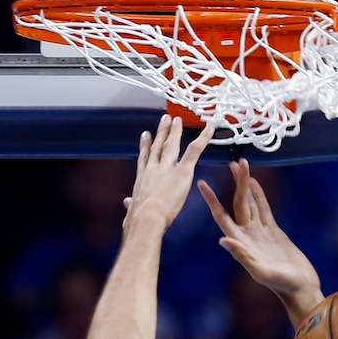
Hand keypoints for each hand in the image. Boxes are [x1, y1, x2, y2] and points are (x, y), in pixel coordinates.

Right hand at [123, 115, 213, 235]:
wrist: (147, 216)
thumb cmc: (138, 218)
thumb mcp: (132, 210)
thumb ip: (131, 204)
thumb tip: (128, 204)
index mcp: (143, 178)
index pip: (144, 158)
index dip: (145, 145)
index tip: (146, 135)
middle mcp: (154, 168)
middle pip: (158, 146)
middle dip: (162, 132)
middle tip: (165, 120)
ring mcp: (167, 167)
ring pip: (172, 145)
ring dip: (176, 131)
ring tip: (178, 120)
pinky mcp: (182, 171)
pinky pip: (194, 151)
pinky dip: (203, 139)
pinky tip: (209, 129)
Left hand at [198, 159, 322, 307]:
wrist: (299, 287)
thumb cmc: (281, 283)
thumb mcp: (261, 271)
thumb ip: (243, 256)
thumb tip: (223, 240)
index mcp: (241, 242)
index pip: (222, 217)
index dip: (212, 200)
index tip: (202, 183)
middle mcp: (247, 235)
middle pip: (238, 203)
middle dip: (236, 183)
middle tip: (234, 161)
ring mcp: (260, 232)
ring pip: (250, 203)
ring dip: (245, 185)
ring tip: (239, 165)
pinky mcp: (273, 231)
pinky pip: (264, 208)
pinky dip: (259, 195)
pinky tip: (254, 183)